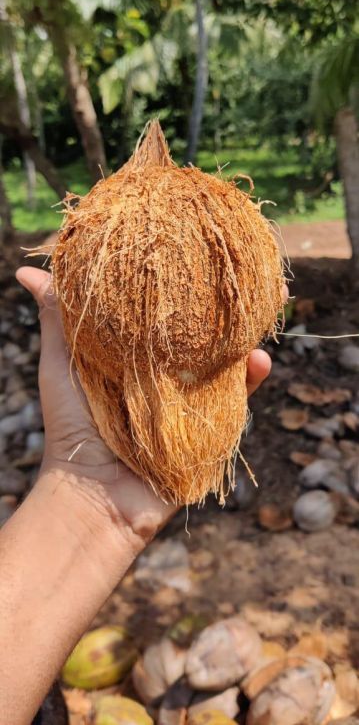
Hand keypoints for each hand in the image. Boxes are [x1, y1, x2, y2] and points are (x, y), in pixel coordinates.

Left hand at [16, 266, 272, 542]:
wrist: (92, 496)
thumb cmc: (70, 427)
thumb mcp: (60, 366)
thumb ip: (57, 320)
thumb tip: (28, 271)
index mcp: (134, 351)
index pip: (164, 306)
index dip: (183, 278)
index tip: (198, 244)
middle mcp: (166, 369)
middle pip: (203, 325)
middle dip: (228, 296)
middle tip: (249, 266)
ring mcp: (191, 396)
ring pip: (228, 354)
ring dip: (250, 329)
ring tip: (272, 299)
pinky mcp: (209, 425)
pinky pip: (238, 398)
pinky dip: (252, 379)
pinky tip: (260, 359)